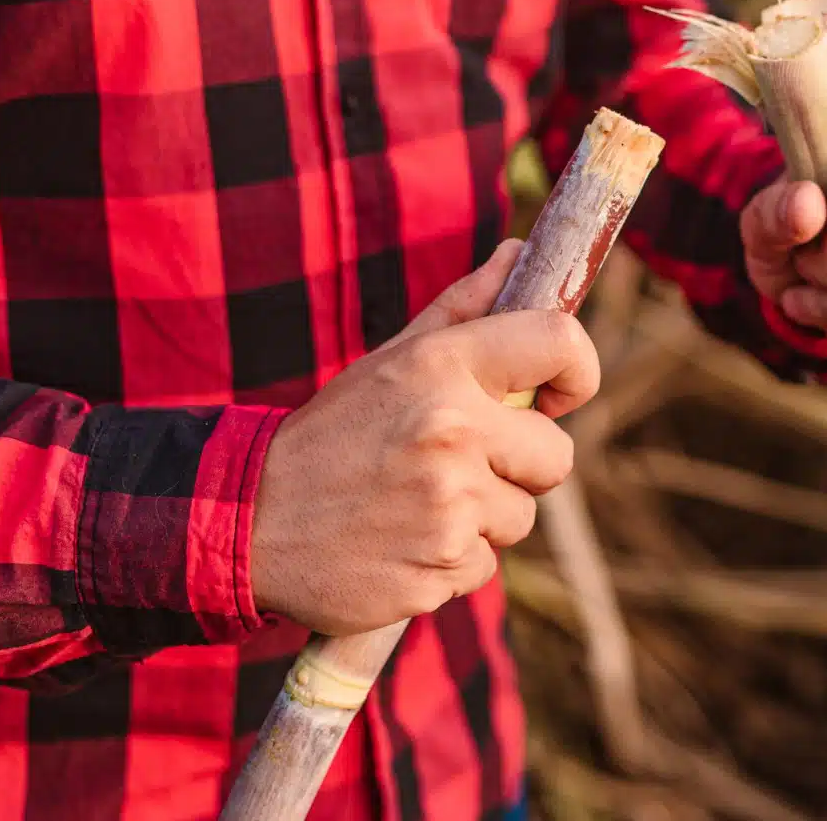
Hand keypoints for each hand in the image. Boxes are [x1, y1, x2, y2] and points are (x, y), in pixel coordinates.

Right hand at [251, 239, 599, 635]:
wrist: (247, 521)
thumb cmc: (334, 434)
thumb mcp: (391, 360)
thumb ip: (463, 308)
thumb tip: (521, 254)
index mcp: (440, 367)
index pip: (559, 343)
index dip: (578, 371)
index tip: (557, 394)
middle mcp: (451, 432)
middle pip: (557, 456)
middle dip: (519, 464)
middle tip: (456, 463)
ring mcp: (447, 508)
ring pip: (520, 517)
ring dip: (481, 518)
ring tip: (415, 503)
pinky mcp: (438, 572)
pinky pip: (483, 568)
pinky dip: (451, 561)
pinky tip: (401, 542)